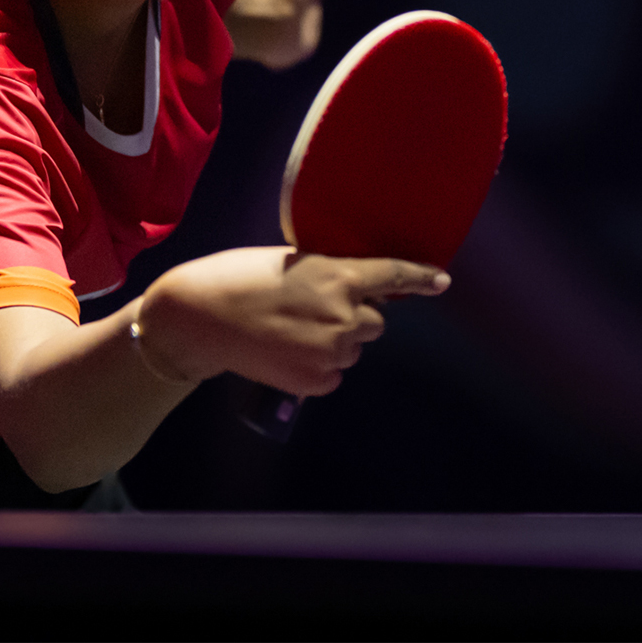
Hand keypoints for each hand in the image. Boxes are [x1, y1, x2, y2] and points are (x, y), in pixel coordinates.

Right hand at [137, 246, 449, 395]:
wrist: (200, 318)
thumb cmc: (238, 277)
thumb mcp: (290, 261)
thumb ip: (326, 273)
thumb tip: (346, 288)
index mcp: (339, 276)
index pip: (392, 275)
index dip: (420, 277)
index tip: (441, 281)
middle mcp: (345, 315)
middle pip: (374, 321)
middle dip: (353, 316)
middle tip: (311, 309)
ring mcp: (332, 352)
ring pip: (352, 348)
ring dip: (334, 341)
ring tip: (290, 330)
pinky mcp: (317, 381)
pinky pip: (334, 373)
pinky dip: (318, 366)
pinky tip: (286, 352)